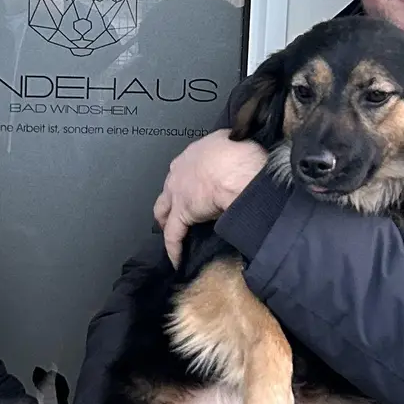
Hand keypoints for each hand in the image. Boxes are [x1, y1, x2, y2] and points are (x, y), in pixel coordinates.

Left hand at [152, 131, 266, 266]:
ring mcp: (177, 194)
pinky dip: (174, 249)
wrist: (234, 167)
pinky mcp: (181, 215)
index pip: (185, 170)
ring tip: (169, 233)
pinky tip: (175, 260)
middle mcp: (179, 173)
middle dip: (169, 201)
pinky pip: (172, 235)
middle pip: (168, 190)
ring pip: (163, 211)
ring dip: (166, 222)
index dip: (187, 182)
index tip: (194, 189)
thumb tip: (235, 160)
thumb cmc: (239, 152)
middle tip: (172, 212)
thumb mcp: (232, 143)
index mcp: (194, 154)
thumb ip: (227, 153)